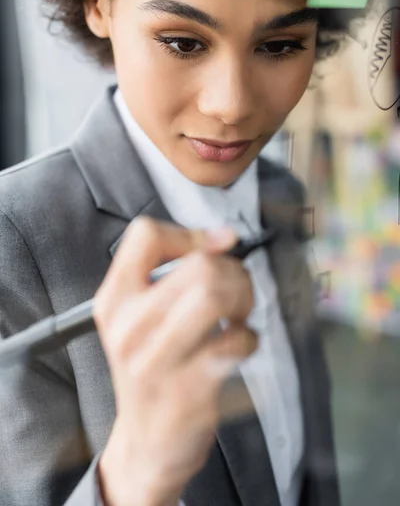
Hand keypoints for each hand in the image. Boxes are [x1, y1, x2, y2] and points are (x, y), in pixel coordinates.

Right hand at [94, 217, 255, 505]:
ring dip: (243, 300)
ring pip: (216, 296)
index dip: (190, 235)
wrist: (146, 443)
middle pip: (199, 265)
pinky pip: (236, 341)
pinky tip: (237, 346)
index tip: (214, 249)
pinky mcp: (187, 389)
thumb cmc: (151, 369)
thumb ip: (170, 273)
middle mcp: (128, 327)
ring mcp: (155, 361)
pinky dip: (249, 339)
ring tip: (237, 315)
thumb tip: (223, 237)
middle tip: (237, 291)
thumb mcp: (138, 318)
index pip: (145, 236)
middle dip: (234, 273)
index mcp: (114, 300)